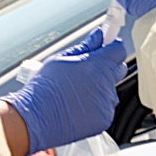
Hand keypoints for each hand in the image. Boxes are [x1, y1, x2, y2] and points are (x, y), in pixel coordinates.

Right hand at [2, 29, 126, 155]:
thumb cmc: (44, 88)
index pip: (118, 50)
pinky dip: (96, 106)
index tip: (107, 47)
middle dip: (108, 67)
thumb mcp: (60, 59)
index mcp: (96, 65)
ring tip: (77, 93)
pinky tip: (78, 106)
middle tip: (89, 70)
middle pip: (118, 70)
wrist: (37, 118)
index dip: (112, 47)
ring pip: (110, 90)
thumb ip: (84, 48)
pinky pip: (106, 108)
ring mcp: (106, 103)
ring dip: (100, 89)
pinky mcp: (104, 119)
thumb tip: (98, 36)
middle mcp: (105, 84)